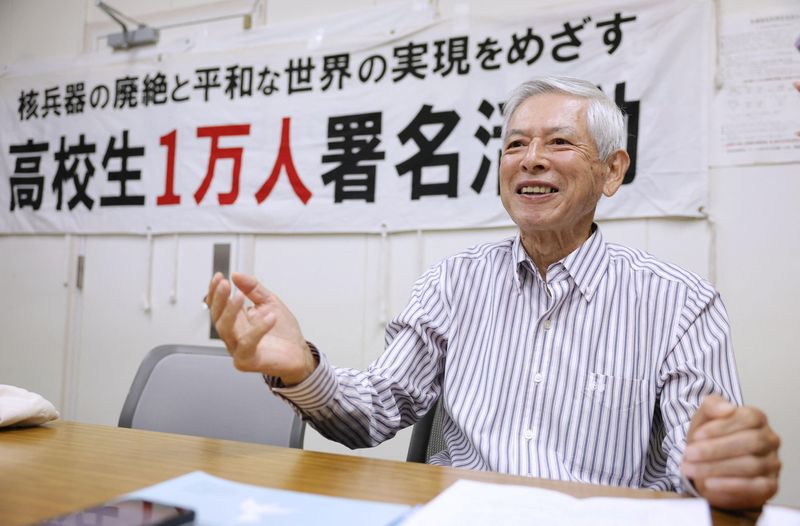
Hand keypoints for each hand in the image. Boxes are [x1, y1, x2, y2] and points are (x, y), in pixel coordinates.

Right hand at [206, 272, 316, 384]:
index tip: (218, 276)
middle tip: (224, 285)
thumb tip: (237, 275)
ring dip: (231, 311)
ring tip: (240, 296)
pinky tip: (269, 317)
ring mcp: (238, 348)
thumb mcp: (269, 302)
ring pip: (226, 330)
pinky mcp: (248, 360)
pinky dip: (257, 330)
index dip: (215, 291)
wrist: (299, 353)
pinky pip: (247, 344)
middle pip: (217, 317)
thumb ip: (253, 288)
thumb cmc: (283, 332)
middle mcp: (234, 334)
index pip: (218, 306)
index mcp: (236, 320)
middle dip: (219, 299)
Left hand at [681, 394, 780, 509]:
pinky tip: (709, 483)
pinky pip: (754, 487)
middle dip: (715, 449)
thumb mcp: (704, 417)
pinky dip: (729, 485)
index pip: (747, 419)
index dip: (721, 427)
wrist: (708, 465)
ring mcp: (772, 464)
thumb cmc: (709, 437)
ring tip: (690, 469)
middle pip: (750, 442)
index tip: (696, 436)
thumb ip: (712, 405)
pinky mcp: (769, 486)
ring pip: (750, 465)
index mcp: (757, 419)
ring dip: (716, 468)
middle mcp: (769, 440)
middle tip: (689, 454)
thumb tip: (726, 408)